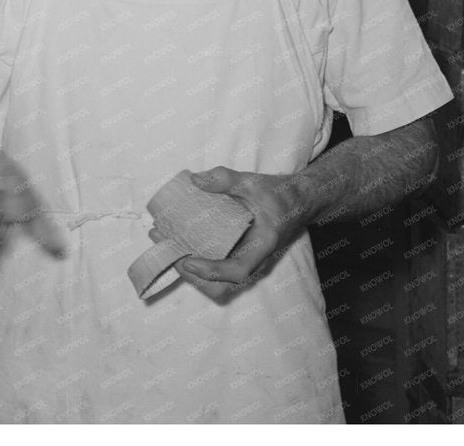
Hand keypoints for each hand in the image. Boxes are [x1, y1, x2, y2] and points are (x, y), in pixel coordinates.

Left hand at [168, 165, 312, 302]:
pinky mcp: (238, 254)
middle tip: (166, 247)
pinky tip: (177, 237)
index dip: (210, 270)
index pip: (237, 270)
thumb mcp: (254, 182)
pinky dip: (194, 256)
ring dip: (188, 266)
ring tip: (164, 241)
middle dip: (190, 272)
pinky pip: (215, 265)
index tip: (187, 259)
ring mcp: (246, 260)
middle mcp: (255, 260)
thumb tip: (194, 181)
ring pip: (216, 279)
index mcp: (263, 246)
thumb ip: (225, 179)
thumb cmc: (280, 194)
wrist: (299, 200)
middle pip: (221, 284)